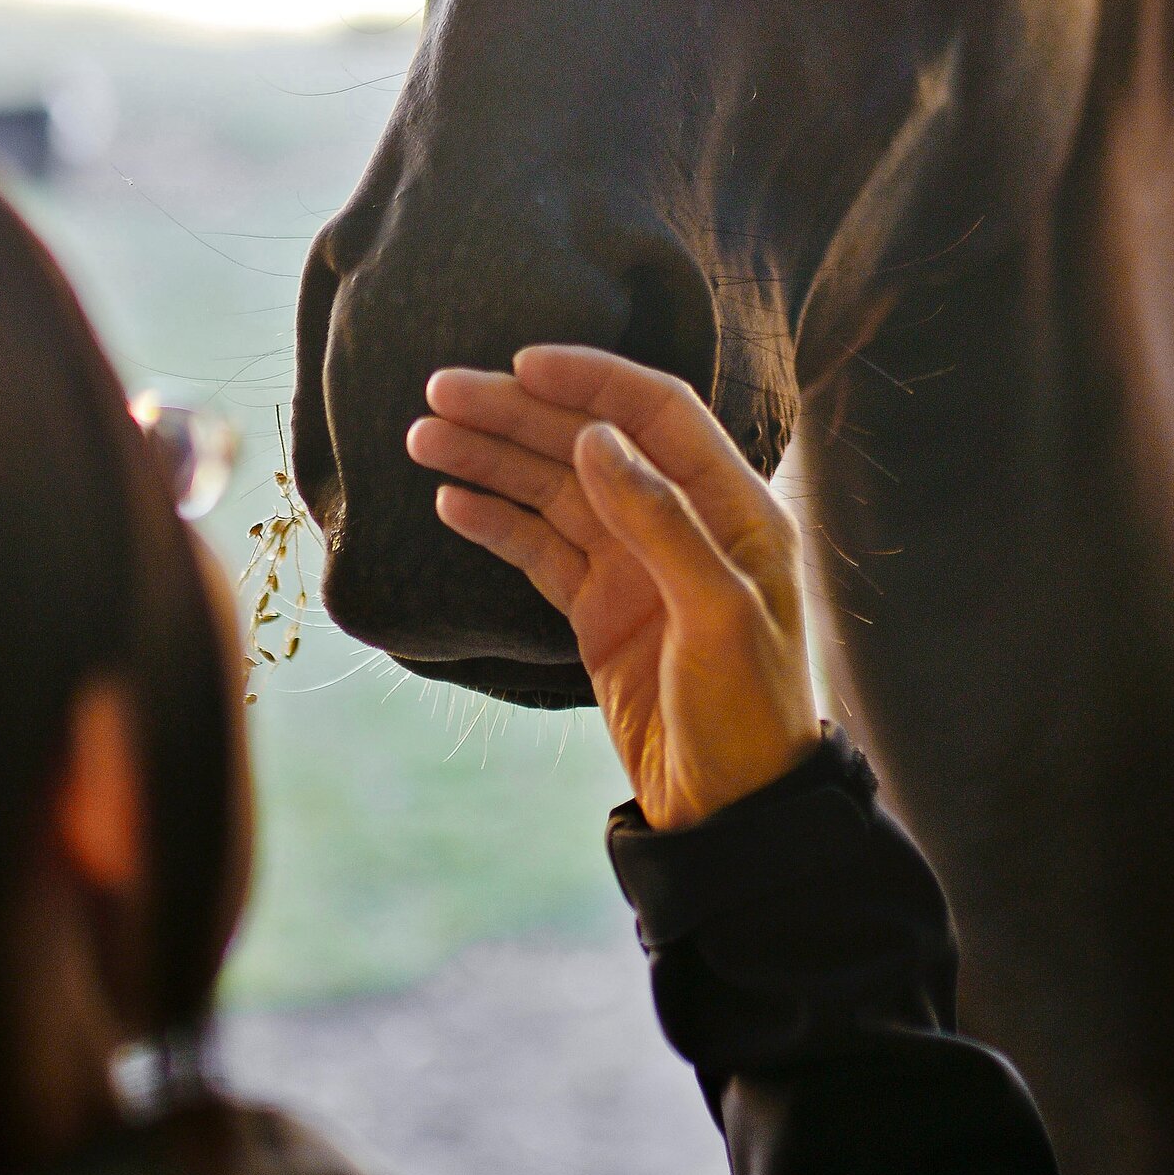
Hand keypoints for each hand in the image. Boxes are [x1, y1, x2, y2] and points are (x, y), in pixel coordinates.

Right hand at [406, 349, 819, 832]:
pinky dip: (496, 521)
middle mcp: (682, 522)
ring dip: (492, 460)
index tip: (521, 362)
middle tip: (439, 392)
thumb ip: (662, 522)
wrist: (732, 811)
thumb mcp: (719, 615)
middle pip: (589, 444)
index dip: (590, 381)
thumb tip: (596, 438)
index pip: (656, 413)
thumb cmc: (749, 712)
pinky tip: (451, 500)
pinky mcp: (601, 609)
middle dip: (517, 413)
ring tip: (424, 438)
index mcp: (733, 508)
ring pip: (554, 492)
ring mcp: (636, 566)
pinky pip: (540, 549)